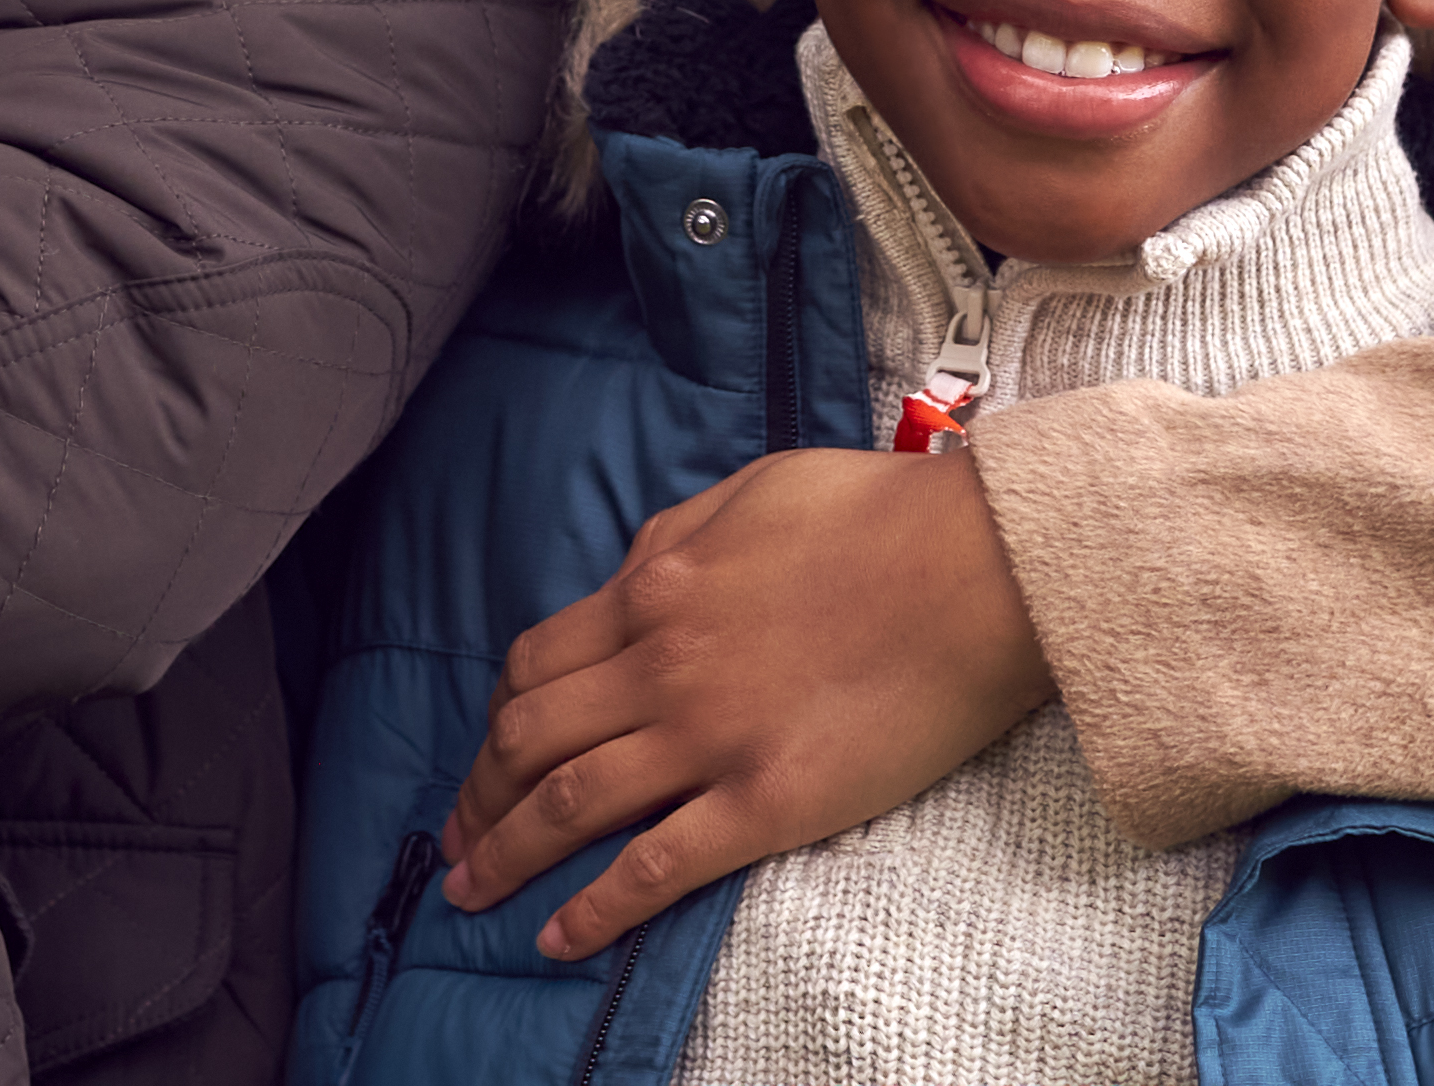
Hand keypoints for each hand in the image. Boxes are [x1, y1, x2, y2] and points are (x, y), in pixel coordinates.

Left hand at [435, 444, 1055, 958]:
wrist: (975, 568)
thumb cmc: (879, 516)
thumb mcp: (750, 493)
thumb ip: (678, 538)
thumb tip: (634, 574)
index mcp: (654, 587)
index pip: (536, 664)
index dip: (496, 718)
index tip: (486, 754)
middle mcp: (659, 667)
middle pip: (527, 740)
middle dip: (477, 795)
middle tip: (458, 840)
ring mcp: (706, 739)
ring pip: (566, 806)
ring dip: (504, 857)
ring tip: (472, 896)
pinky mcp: (763, 803)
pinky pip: (653, 868)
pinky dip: (592, 910)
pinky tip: (557, 939)